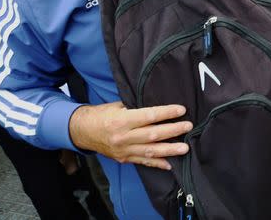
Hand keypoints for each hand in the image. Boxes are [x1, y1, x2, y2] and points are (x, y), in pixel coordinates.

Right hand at [69, 102, 192, 169]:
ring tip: (185, 148)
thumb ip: (137, 108)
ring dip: (169, 150)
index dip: (166, 113)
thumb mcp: (118, 106)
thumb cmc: (102, 114)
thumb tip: (160, 108)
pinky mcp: (124, 159)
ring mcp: (123, 150)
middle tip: (188, 126)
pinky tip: (170, 164)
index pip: (149, 116)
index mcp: (122, 121)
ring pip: (150, 151)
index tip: (181, 110)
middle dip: (173, 131)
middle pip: (153, 135)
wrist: (82, 131)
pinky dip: (157, 163)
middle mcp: (123, 137)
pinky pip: (143, 162)